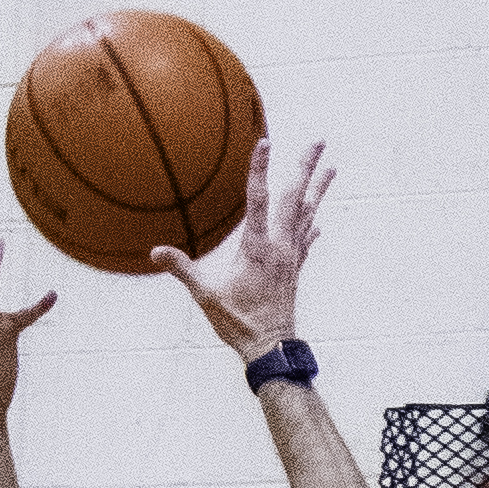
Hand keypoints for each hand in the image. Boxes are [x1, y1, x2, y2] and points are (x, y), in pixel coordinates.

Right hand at [153, 127, 330, 356]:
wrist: (271, 347)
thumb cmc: (238, 323)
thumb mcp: (206, 295)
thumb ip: (183, 269)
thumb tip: (156, 251)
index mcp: (257, 247)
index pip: (258, 199)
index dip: (260, 168)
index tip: (265, 141)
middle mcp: (280, 246)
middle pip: (295, 197)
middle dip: (306, 167)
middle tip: (318, 140)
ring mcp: (291, 256)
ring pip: (307, 213)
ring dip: (318, 189)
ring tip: (332, 167)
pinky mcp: (295, 269)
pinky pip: (306, 239)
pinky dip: (311, 225)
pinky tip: (318, 219)